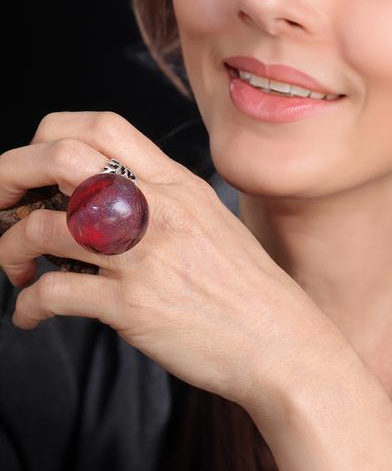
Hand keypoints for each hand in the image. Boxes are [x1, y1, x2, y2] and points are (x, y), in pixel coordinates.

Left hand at [0, 111, 349, 415]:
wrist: (285, 345)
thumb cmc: (251, 291)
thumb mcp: (214, 225)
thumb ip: (165, 204)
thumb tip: (106, 204)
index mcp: (179, 185)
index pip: (103, 126)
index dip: (51, 134)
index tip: (37, 167)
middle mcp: (159, 210)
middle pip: (60, 156)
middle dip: (10, 173)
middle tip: (1, 203)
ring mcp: (144, 256)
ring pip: (44, 226)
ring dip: (11, 246)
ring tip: (16, 268)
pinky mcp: (133, 306)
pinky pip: (54, 292)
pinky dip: (28, 304)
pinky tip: (32, 314)